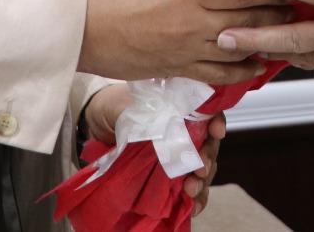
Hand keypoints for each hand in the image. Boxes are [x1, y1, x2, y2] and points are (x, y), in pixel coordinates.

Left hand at [78, 85, 225, 214]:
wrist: (97, 125)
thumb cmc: (114, 107)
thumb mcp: (123, 106)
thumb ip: (139, 114)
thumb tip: (154, 129)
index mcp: (178, 108)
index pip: (206, 112)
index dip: (216, 121)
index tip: (216, 132)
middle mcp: (184, 131)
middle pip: (208, 144)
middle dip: (208, 158)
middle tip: (200, 169)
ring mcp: (178, 156)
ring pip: (202, 169)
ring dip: (202, 182)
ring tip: (191, 190)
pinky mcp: (169, 177)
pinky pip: (189, 190)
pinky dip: (195, 200)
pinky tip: (192, 208)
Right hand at [80, 0, 292, 84]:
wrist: (82, 31)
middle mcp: (193, 22)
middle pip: (247, 17)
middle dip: (275, 11)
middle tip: (295, 5)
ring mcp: (188, 50)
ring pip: (239, 46)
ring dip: (265, 39)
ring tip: (285, 32)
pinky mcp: (179, 70)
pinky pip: (218, 74)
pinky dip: (241, 71)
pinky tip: (257, 65)